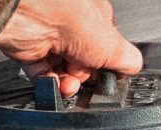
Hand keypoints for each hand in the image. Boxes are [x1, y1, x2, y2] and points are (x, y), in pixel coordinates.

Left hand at [0, 0, 141, 96]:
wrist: (28, 12)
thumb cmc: (67, 14)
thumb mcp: (112, 45)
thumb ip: (128, 60)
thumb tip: (133, 69)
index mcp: (94, 19)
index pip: (105, 51)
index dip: (106, 68)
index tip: (106, 77)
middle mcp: (71, 28)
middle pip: (84, 67)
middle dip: (85, 78)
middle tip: (84, 77)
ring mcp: (49, 39)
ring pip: (64, 74)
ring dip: (68, 85)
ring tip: (68, 83)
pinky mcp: (29, 52)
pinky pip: (43, 78)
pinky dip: (50, 85)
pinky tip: (55, 84)